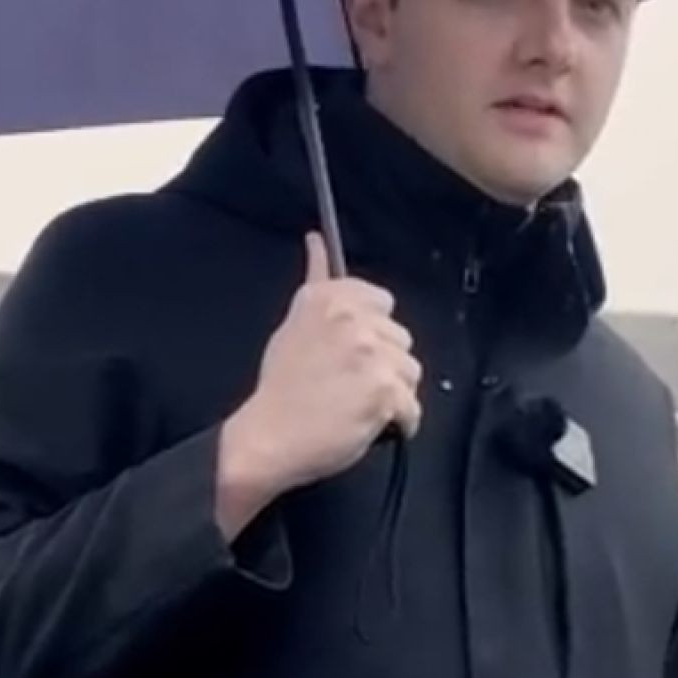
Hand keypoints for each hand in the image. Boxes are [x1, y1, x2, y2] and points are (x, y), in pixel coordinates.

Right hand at [215, 233, 421, 538]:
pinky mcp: (384, 389)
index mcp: (329, 298)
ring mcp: (370, 353)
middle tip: (347, 385)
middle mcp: (352, 319)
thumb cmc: (280, 388)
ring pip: (411, 373)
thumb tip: (318, 238)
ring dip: (392, 394)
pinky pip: (412, 408)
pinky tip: (369, 426)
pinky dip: (398, 423)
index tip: (354, 351)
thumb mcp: (293, 325)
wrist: (265, 439)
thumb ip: (317, 281)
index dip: (373, 332)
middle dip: (383, 364)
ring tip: (356, 406)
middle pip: (400, 339)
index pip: (382, 301)